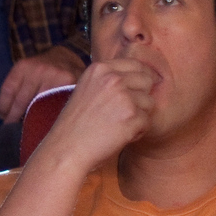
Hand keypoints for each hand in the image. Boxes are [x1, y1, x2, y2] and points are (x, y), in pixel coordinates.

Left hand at [0, 46, 84, 124]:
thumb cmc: (39, 70)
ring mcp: (54, 76)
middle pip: (21, 101)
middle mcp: (38, 69)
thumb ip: (8, 93)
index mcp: (23, 66)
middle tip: (11, 126)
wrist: (68, 57)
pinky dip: (47, 115)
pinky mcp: (69, 83)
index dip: (3, 107)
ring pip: (37, 105)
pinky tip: (43, 120)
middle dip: (13, 116)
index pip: (8, 91)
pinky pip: (54, 105)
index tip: (3, 117)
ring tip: (26, 124)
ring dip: (30, 118)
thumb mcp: (22, 75)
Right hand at [34, 56, 158, 176]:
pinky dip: (136, 132)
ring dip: (139, 116)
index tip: (134, 93)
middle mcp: (112, 78)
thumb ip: (108, 80)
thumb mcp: (86, 90)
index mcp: (100, 69)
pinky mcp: (132, 116)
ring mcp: (123, 96)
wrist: (66, 150)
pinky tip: (118, 136)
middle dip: (140, 97)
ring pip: (149, 102)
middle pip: (147, 81)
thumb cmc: (75, 125)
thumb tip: (142, 75)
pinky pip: (147, 122)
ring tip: (117, 126)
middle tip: (123, 113)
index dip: (139, 80)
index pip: (136, 65)